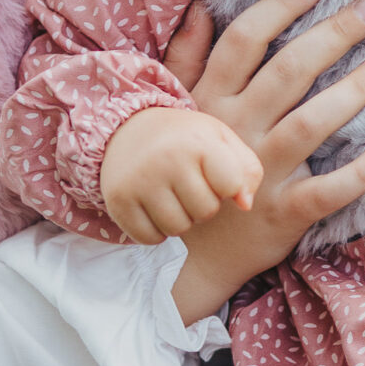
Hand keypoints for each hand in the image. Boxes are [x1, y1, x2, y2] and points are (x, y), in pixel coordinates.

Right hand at [100, 107, 263, 245]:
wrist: (128, 128)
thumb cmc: (185, 139)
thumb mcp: (221, 140)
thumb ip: (247, 170)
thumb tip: (245, 205)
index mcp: (198, 141)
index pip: (231, 186)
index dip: (228, 187)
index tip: (216, 175)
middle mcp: (166, 159)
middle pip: (205, 212)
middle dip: (203, 205)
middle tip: (190, 186)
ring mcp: (139, 181)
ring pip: (177, 228)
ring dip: (180, 219)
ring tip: (173, 197)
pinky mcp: (117, 200)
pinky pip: (148, 238)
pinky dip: (155, 231)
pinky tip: (154, 208)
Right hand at [169, 0, 364, 324]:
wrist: (183, 254)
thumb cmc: (191, 171)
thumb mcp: (176, 113)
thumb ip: (186, 60)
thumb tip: (200, 6)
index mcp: (210, 101)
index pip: (244, 42)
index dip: (279, 7)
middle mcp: (235, 131)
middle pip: (288, 72)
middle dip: (334, 35)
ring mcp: (258, 173)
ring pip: (311, 124)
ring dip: (353, 91)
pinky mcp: (282, 213)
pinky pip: (327, 191)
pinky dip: (361, 172)